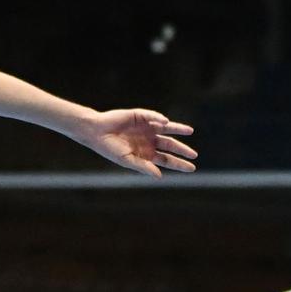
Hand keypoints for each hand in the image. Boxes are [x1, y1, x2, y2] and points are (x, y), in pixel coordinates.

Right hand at [72, 108, 196, 177]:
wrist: (96, 132)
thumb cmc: (109, 148)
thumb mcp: (126, 160)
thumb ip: (143, 166)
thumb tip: (160, 175)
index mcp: (146, 153)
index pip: (166, 159)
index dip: (179, 163)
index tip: (191, 168)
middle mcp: (149, 140)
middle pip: (170, 145)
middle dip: (182, 150)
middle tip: (194, 155)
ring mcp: (146, 128)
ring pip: (167, 129)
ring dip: (178, 129)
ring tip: (189, 131)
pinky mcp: (141, 116)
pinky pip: (153, 117)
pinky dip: (159, 119)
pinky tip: (165, 123)